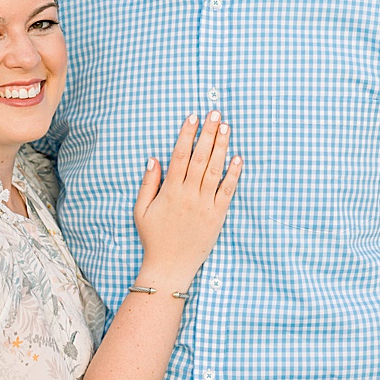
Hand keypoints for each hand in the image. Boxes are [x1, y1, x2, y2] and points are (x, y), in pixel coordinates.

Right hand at [132, 111, 241, 286]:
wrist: (170, 266)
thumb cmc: (154, 238)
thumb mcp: (141, 210)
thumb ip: (148, 184)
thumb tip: (154, 159)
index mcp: (169, 191)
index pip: (179, 155)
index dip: (187, 134)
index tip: (192, 117)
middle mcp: (188, 195)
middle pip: (200, 157)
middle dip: (208, 133)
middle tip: (215, 113)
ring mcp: (205, 205)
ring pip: (215, 170)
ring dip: (221, 147)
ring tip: (226, 127)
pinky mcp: (218, 216)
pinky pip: (228, 191)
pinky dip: (234, 173)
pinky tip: (238, 157)